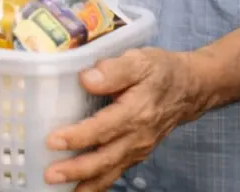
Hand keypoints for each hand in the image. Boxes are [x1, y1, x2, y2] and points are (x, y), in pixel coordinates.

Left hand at [44, 48, 202, 190]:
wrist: (189, 89)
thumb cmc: (160, 71)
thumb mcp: (140, 60)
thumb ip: (113, 69)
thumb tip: (86, 79)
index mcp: (136, 111)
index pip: (103, 128)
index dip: (77, 136)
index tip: (52, 140)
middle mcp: (138, 136)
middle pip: (105, 158)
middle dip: (76, 169)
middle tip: (50, 174)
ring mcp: (138, 149)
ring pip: (110, 171)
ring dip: (84, 182)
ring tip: (59, 189)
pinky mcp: (136, 154)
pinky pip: (116, 173)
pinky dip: (97, 184)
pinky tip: (78, 189)